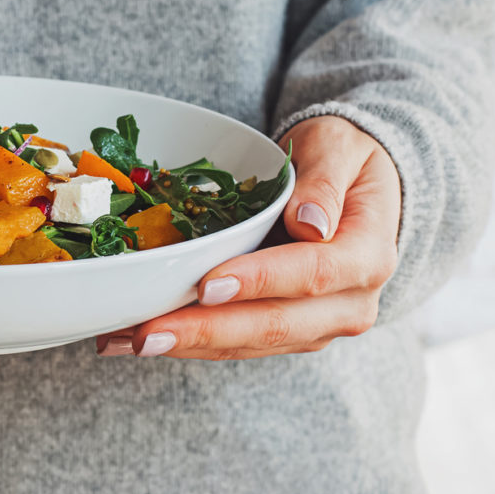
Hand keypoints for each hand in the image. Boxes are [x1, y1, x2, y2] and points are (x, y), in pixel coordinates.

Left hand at [96, 115, 400, 358]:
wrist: (356, 186)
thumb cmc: (344, 158)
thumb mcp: (341, 149)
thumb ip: (325, 183)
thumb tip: (310, 226)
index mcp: (367, 256)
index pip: (312, 274)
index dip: (258, 281)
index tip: (207, 285)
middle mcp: (348, 303)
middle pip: (273, 325)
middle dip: (205, 332)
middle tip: (147, 334)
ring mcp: (316, 324)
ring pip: (248, 344)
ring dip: (186, 345)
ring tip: (127, 340)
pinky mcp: (286, 331)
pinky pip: (236, 342)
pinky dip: (189, 342)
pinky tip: (138, 338)